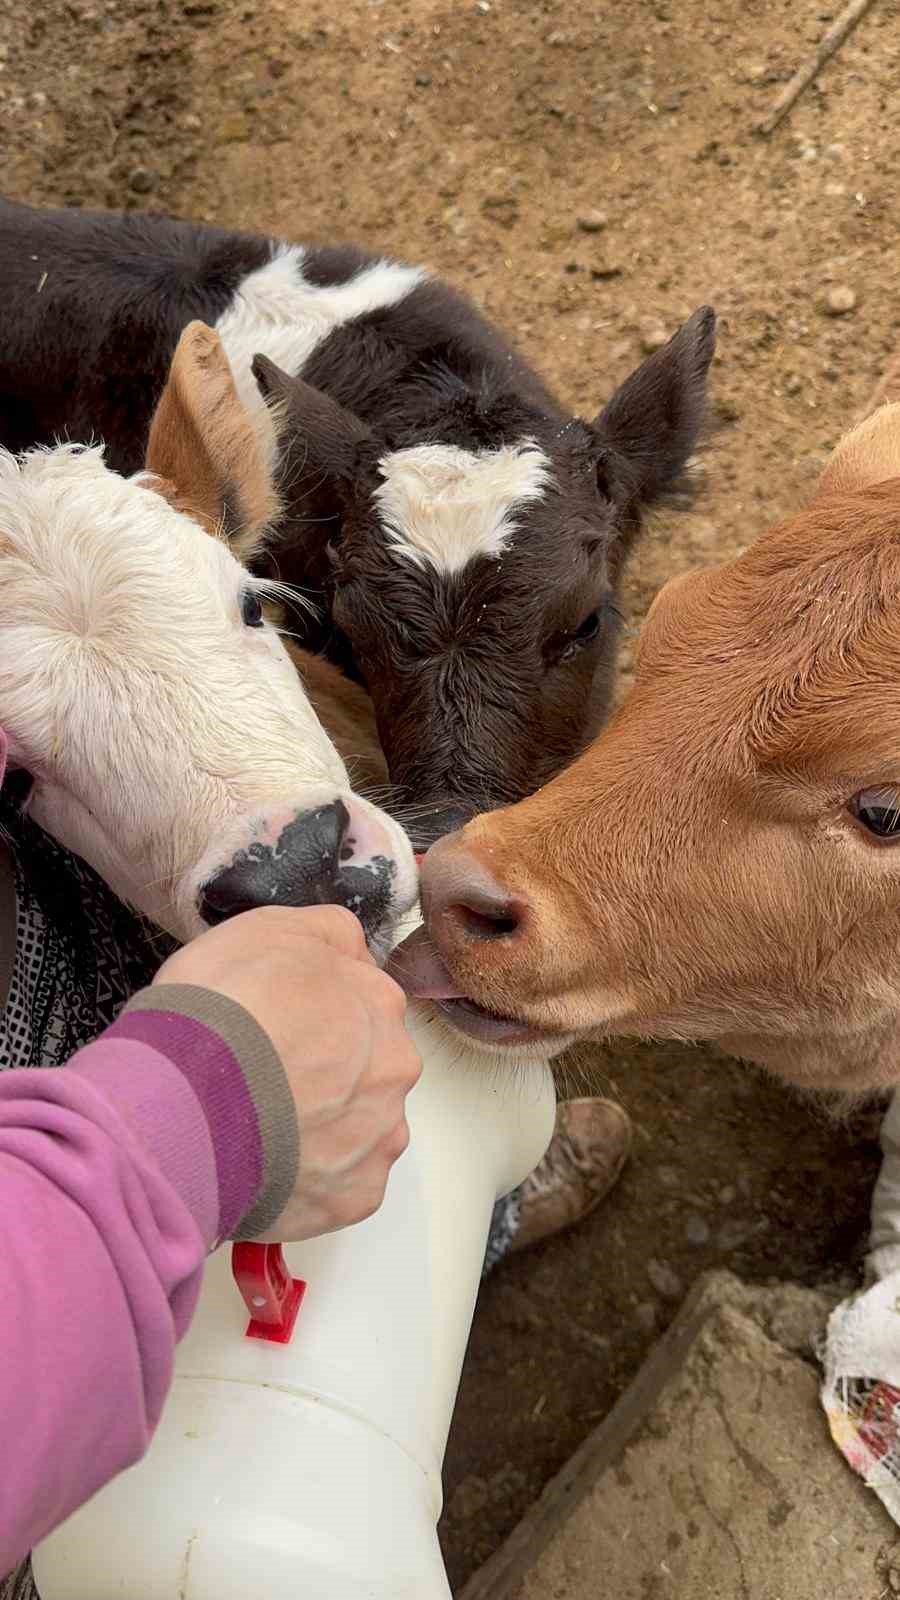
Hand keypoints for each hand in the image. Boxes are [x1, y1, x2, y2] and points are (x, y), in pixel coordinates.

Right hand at [153, 905, 420, 1239]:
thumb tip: (350, 951)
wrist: (186, 1104)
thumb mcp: (267, 929)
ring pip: (356, 1131)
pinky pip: (336, 1188)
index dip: (313, 1017)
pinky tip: (264, 1169)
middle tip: (264, 1082)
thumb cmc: (221, 1011)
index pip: (361, 1006)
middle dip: (327, 1076)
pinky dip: (307, 1182)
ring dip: (320, 1130)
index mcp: (379, 1004)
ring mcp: (379, 1138)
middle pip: (367, 1071)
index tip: (274, 1029)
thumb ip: (325, 934)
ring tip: (256, 1131)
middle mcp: (396, 1071)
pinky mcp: (354, 1198)